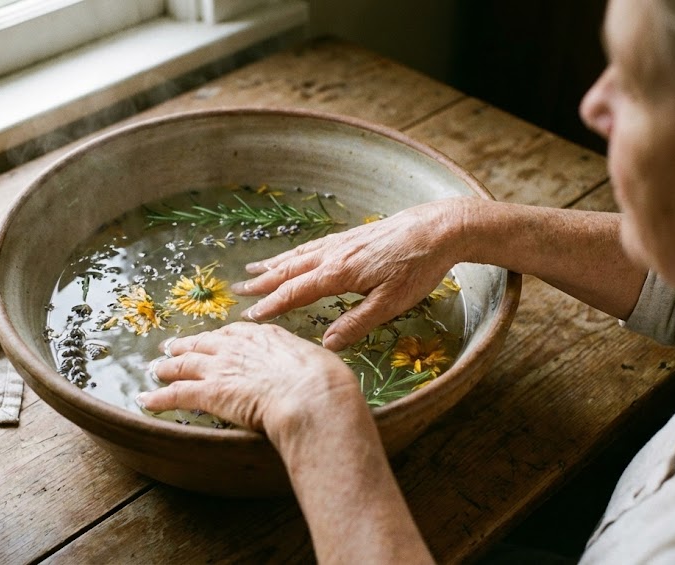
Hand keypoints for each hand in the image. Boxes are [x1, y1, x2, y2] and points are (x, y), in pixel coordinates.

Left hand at [137, 322, 361, 441]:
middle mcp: (236, 346)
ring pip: (184, 365)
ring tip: (156, 370)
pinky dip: (158, 397)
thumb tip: (317, 371)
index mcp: (264, 335)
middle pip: (203, 344)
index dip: (219, 339)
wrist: (310, 395)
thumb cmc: (323, 381)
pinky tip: (146, 400)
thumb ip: (305, 364)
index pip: (234, 333)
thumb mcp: (318, 361)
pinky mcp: (209, 392)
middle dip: (186, 347)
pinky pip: (176, 394)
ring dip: (168, 368)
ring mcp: (220, 367)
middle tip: (173, 349)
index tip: (212, 341)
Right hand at [231, 198, 470, 350]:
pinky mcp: (352, 236)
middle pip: (289, 271)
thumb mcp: (391, 304)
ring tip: (253, 271)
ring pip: (298, 255)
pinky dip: (294, 252)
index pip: (295, 293)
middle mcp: (333, 256)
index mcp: (338, 275)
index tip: (250, 317)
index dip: (271, 306)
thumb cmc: (417, 268)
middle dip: (262, 284)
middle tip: (237, 292)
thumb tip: (325, 345)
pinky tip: (293, 255)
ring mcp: (341, 243)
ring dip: (273, 265)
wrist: (438, 228)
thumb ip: (356, 324)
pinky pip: (312, 246)